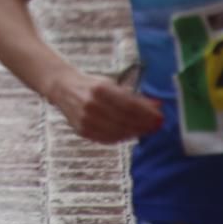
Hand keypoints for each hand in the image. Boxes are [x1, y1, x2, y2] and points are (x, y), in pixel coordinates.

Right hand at [47, 69, 162, 144]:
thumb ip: (133, 96)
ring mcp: (86, 120)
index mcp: (99, 89)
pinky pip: (108, 139)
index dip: (147, 113)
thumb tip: (157, 105)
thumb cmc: (90, 84)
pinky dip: (123, 137)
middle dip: (145, 124)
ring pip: (119, 132)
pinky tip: (132, 133)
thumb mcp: (111, 84)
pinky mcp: (83, 131)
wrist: (62, 88)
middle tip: (158, 125)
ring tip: (147, 129)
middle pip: (126, 120)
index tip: (160, 116)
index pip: (129, 105)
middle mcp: (92, 105)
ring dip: (136, 132)